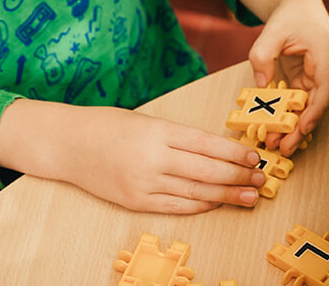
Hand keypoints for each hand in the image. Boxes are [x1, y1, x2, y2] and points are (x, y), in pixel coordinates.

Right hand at [0, 101, 264, 213]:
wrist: (68, 144)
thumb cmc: (108, 126)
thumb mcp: (147, 120)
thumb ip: (178, 136)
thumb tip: (218, 149)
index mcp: (158, 131)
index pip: (207, 144)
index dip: (235, 154)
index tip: (254, 157)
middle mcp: (153, 158)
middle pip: (207, 172)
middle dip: (238, 177)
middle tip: (260, 180)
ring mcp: (144, 182)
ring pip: (196, 193)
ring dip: (226, 196)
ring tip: (248, 197)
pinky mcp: (136, 201)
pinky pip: (176, 206)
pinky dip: (199, 206)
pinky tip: (216, 204)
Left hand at [247, 0, 328, 155]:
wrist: (296, 8)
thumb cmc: (291, 16)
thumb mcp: (273, 30)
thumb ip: (264, 54)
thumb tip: (262, 83)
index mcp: (328, 57)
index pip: (325, 89)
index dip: (315, 111)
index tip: (302, 128)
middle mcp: (326, 72)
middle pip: (317, 106)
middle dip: (300, 129)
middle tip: (283, 147)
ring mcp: (316, 80)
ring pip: (307, 109)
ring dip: (292, 128)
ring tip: (275, 144)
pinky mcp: (305, 84)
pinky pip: (297, 105)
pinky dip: (286, 118)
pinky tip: (274, 131)